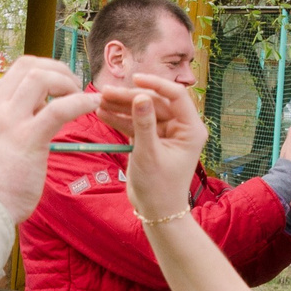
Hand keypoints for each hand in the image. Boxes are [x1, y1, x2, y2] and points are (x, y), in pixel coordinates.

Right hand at [0, 57, 101, 220]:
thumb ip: (5, 127)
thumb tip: (34, 115)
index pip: (15, 74)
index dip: (42, 74)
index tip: (57, 89)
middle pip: (27, 65)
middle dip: (56, 69)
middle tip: (73, 86)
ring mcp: (8, 122)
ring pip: (40, 77)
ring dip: (66, 81)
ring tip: (80, 97)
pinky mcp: (27, 139)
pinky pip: (58, 109)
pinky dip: (79, 102)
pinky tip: (91, 105)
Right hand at [105, 73, 206, 222]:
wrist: (156, 212)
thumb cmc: (159, 187)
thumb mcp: (149, 154)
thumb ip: (144, 124)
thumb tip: (140, 97)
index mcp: (190, 129)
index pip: (176, 96)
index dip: (155, 84)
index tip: (134, 78)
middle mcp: (181, 127)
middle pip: (154, 102)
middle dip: (129, 98)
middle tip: (105, 93)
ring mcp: (166, 133)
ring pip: (142, 112)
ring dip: (121, 107)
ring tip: (99, 102)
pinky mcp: (152, 139)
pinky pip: (136, 124)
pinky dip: (120, 120)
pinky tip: (102, 114)